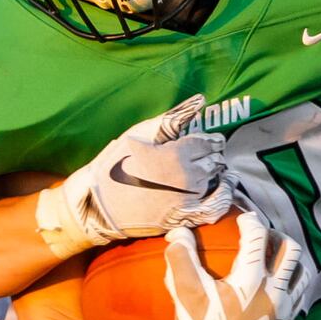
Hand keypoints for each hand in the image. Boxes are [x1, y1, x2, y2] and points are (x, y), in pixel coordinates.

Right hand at [36, 94, 233, 257]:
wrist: (97, 204)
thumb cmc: (116, 164)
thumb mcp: (141, 134)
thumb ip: (174, 117)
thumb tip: (201, 100)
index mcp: (177, 153)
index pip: (209, 143)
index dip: (212, 140)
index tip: (211, 140)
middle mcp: (187, 177)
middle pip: (215, 161)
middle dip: (213, 156)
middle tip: (208, 155)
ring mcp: (187, 200)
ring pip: (217, 182)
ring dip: (218, 174)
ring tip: (214, 170)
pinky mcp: (183, 219)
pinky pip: (214, 210)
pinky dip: (222, 198)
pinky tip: (221, 190)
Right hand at [135, 208, 310, 319]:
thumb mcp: (184, 294)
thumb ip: (181, 258)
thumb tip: (179, 230)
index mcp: (250, 282)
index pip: (258, 237)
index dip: (250, 221)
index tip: (242, 217)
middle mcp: (274, 292)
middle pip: (289, 249)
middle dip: (275, 235)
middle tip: (259, 234)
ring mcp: (284, 308)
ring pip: (300, 269)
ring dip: (288, 256)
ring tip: (271, 253)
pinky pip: (300, 290)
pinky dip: (293, 277)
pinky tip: (277, 277)